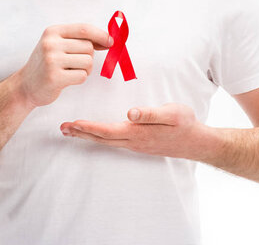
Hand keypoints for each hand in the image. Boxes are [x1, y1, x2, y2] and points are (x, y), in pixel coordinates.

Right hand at [17, 23, 113, 107]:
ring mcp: (52, 60)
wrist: (25, 86)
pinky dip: (79, 79)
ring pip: (88, 62)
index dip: (101, 35)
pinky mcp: (55, 77)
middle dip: (88, 57)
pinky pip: (82, 76)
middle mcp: (51, 44)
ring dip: (85, 69)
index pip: (84, 29)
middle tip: (74, 63)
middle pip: (88, 47)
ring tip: (70, 71)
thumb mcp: (58, 45)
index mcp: (53, 32)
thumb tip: (107, 40)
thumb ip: (80, 40)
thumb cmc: (47, 64)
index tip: (110, 42)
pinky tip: (67, 79)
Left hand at [60, 102, 212, 159]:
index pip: (107, 131)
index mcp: (137, 133)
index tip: (73, 122)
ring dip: (88, 136)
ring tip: (71, 131)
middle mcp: (133, 142)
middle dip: (81, 133)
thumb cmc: (184, 124)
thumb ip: (150, 113)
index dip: (89, 127)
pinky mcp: (138, 144)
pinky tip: (96, 134)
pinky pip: (113, 142)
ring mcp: (135, 145)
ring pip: (106, 141)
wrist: (195, 142)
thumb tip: (130, 113)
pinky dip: (99, 137)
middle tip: (62, 128)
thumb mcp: (172, 113)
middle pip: (101, 138)